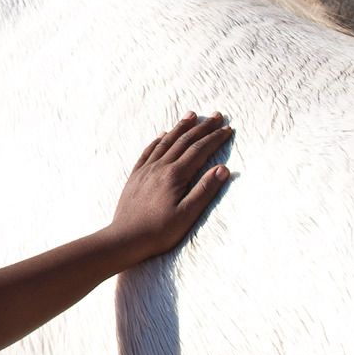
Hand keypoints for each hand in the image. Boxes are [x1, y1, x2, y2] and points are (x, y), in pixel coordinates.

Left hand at [107, 112, 231, 262]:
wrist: (124, 239)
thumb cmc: (158, 231)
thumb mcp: (187, 215)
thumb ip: (205, 190)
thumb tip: (223, 168)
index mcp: (175, 176)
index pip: (199, 150)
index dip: (215, 138)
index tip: (228, 128)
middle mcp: (159, 168)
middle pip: (184, 141)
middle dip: (202, 127)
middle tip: (217, 115)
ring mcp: (145, 171)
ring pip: (166, 142)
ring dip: (180, 127)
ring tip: (191, 115)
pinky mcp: (135, 177)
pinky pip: (148, 152)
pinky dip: (158, 140)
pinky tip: (162, 135)